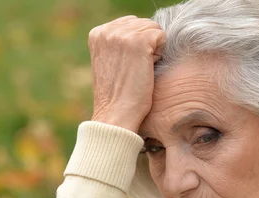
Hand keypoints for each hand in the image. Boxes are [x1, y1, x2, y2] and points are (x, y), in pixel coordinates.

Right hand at [89, 15, 165, 131]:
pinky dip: (159, 54)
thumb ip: (118, 43)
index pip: (130, 23)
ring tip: (138, 70)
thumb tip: (141, 29)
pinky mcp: (138, 42)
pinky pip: (161, 36)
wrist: (116, 113)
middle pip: (142, 23)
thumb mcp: (109, 61)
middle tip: (133, 69)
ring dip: (152, 50)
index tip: (125, 66)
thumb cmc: (117, 95)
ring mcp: (121, 35)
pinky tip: (146, 70)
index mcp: (97, 34)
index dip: (135, 45)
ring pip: (153, 28)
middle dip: (145, 45)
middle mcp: (106, 31)